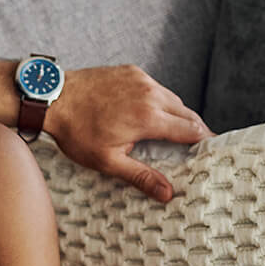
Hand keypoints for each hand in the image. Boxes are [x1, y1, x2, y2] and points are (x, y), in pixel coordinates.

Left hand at [41, 65, 211, 202]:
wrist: (52, 97)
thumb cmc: (76, 131)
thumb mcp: (107, 161)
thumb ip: (141, 176)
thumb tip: (168, 194)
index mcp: (150, 117)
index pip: (192, 130)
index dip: (205, 142)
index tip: (212, 152)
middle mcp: (151, 94)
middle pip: (188, 113)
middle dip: (195, 130)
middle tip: (199, 145)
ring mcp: (141, 79)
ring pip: (172, 98)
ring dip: (177, 114)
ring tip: (176, 132)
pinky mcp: (131, 71)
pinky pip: (155, 87)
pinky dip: (159, 100)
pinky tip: (151, 113)